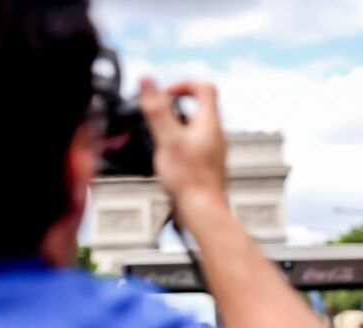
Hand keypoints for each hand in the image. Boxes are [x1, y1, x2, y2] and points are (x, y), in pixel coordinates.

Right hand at [139, 78, 227, 209]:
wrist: (203, 210)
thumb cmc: (190, 179)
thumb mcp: (167, 138)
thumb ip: (157, 108)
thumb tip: (147, 81)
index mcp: (209, 123)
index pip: (204, 88)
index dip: (183, 85)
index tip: (166, 94)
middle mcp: (215, 135)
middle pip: (199, 108)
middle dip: (175, 108)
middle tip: (158, 117)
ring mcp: (213, 151)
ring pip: (195, 129)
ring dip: (176, 128)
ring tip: (160, 139)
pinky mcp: (207, 166)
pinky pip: (193, 147)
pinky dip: (179, 146)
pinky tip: (168, 160)